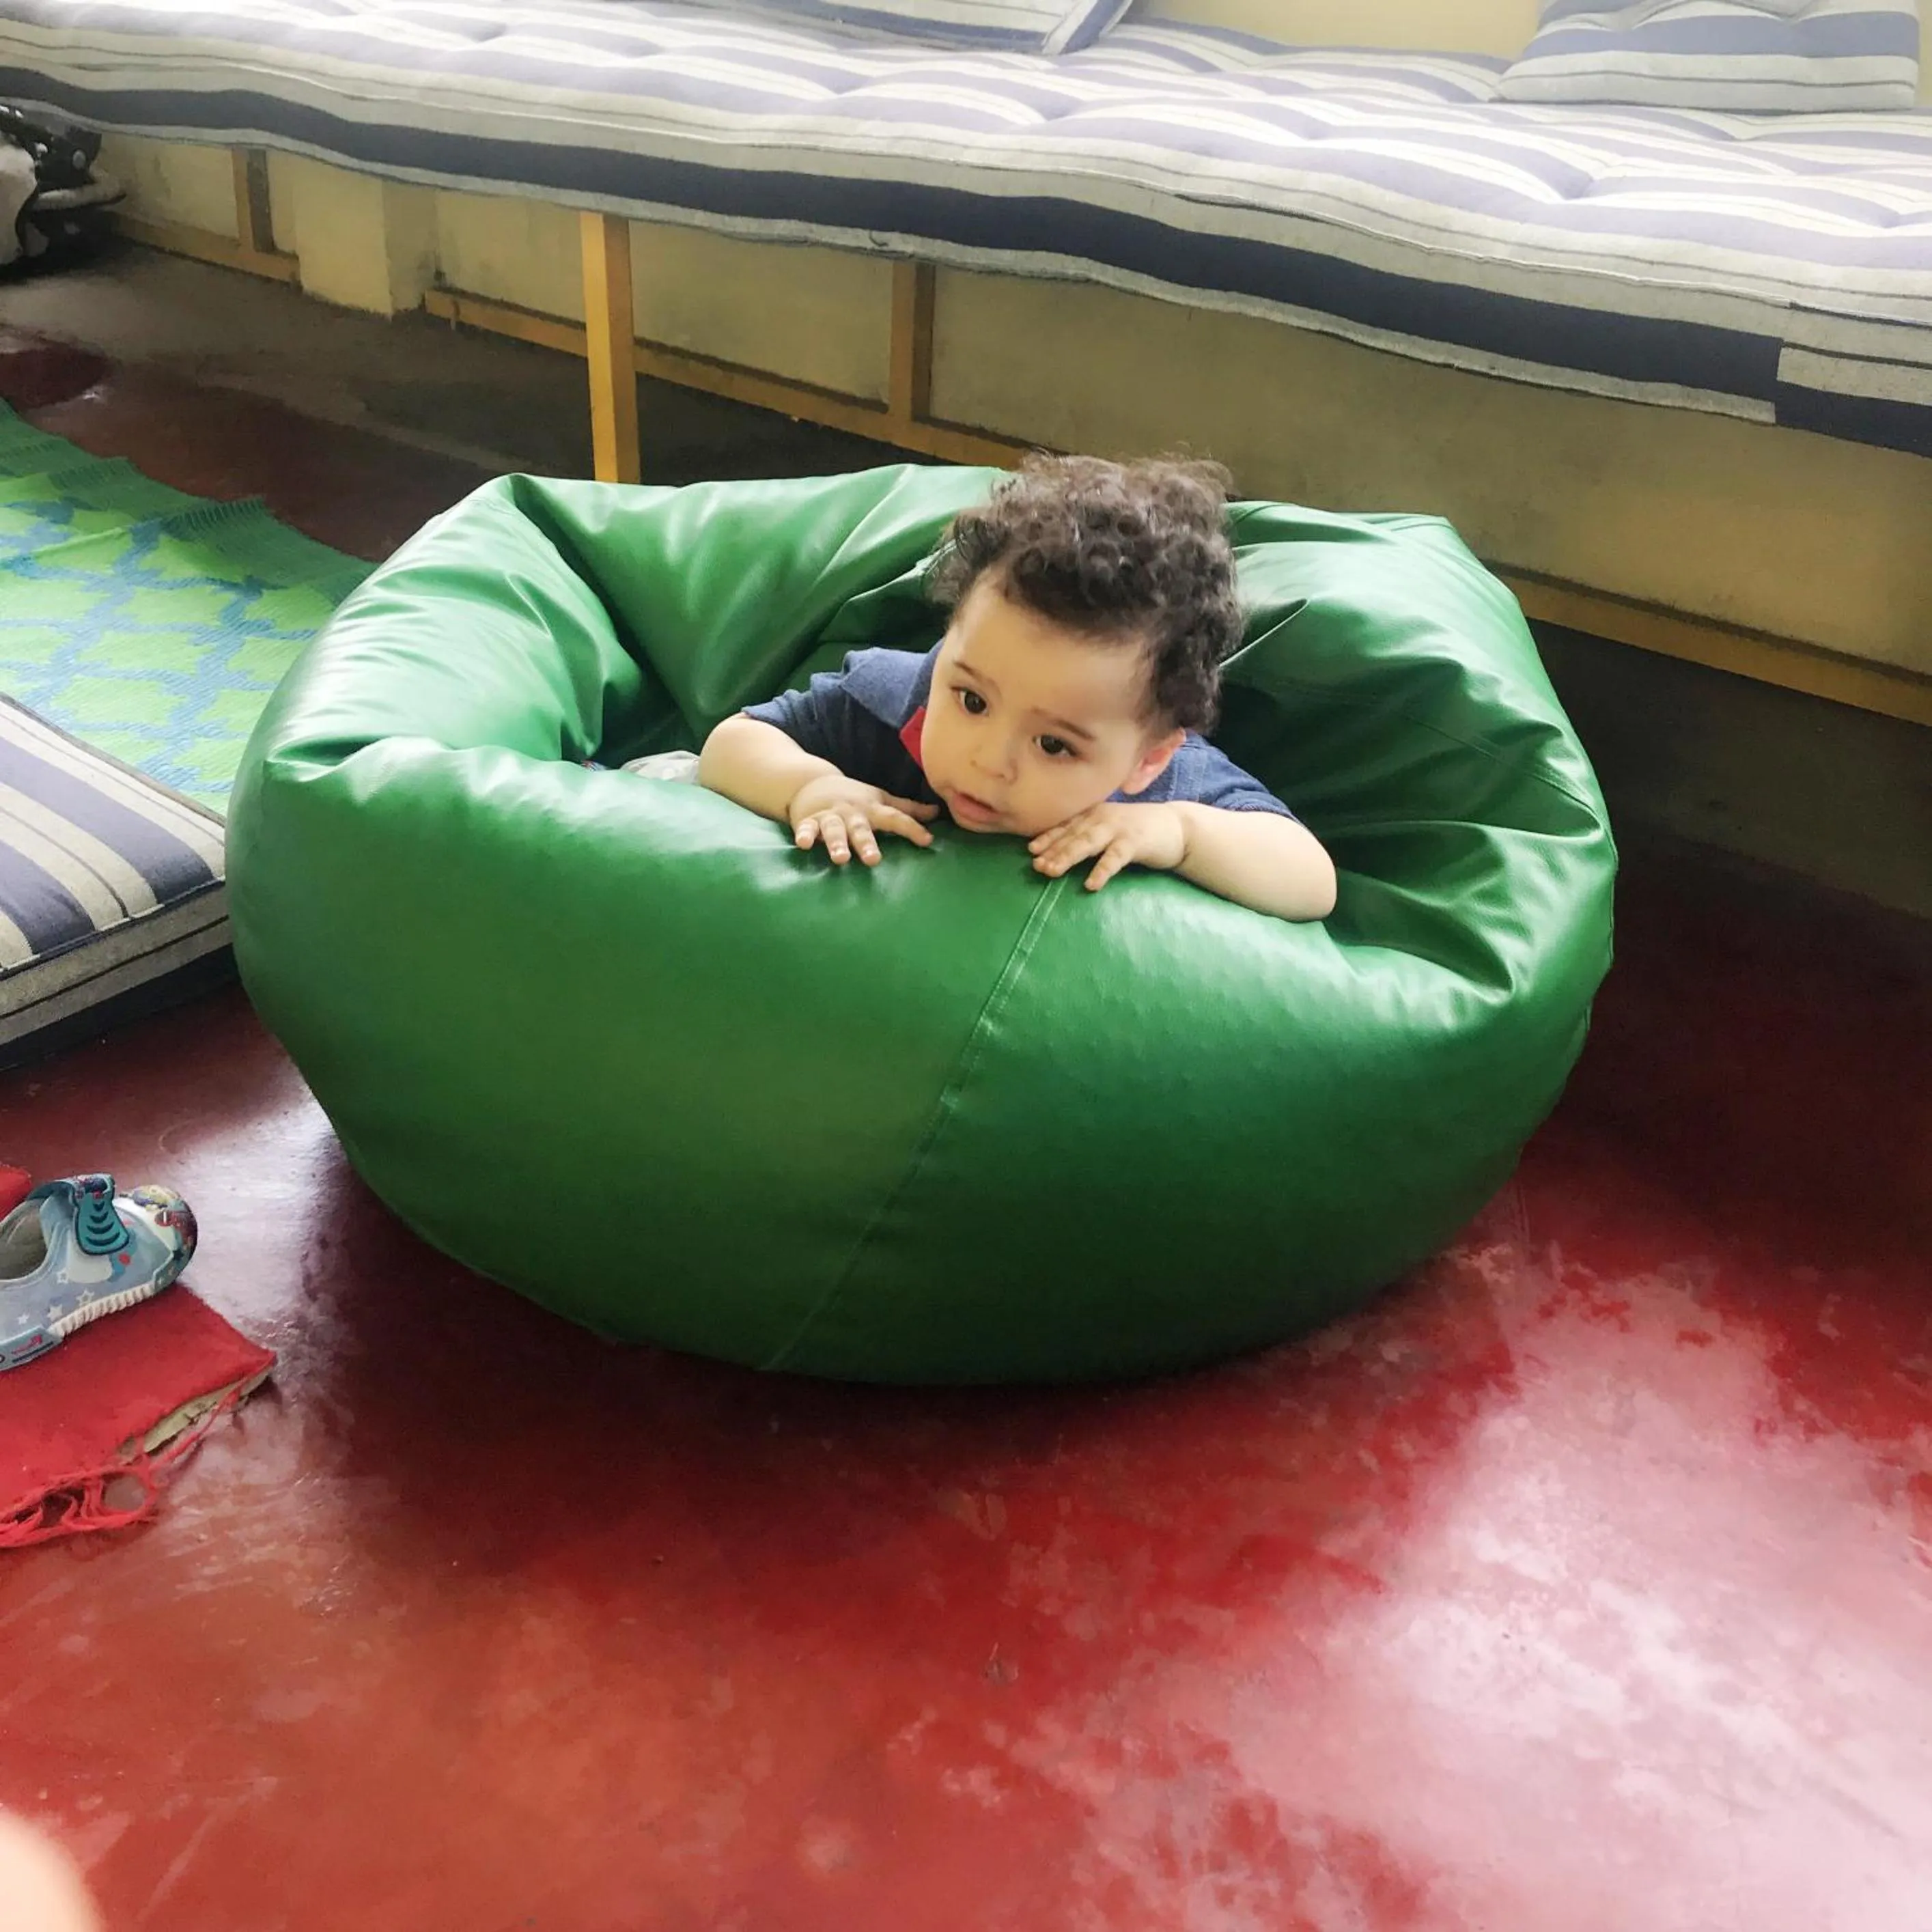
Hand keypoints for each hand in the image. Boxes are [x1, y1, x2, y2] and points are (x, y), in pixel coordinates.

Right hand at [788, 773, 937, 866]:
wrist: (811, 782)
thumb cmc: (853, 797)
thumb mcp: (880, 799)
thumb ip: (906, 810)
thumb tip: (937, 812)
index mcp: (872, 809)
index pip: (895, 818)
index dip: (912, 829)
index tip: (927, 841)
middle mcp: (852, 813)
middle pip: (861, 828)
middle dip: (867, 843)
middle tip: (873, 860)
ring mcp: (829, 817)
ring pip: (834, 830)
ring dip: (837, 843)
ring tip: (841, 859)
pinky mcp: (808, 821)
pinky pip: (806, 829)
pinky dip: (803, 835)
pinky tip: (803, 845)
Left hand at [1029, 801, 1189, 891]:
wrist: (1177, 826)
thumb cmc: (1137, 830)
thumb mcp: (1108, 827)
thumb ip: (1086, 834)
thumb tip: (1055, 851)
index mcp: (1093, 813)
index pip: (1066, 825)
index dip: (1047, 837)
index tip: (1030, 849)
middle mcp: (1102, 817)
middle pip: (1072, 834)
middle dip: (1052, 849)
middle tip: (1036, 865)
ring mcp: (1118, 828)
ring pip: (1087, 842)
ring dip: (1068, 856)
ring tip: (1051, 871)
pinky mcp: (1135, 842)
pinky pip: (1115, 858)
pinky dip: (1102, 870)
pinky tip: (1091, 884)